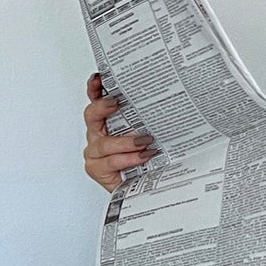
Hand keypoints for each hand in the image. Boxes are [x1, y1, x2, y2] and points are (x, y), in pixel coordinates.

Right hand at [83, 71, 157, 191]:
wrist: (144, 187)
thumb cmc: (147, 158)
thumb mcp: (151, 134)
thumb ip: (153, 120)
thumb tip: (174, 102)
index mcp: (108, 121)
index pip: (97, 100)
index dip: (95, 88)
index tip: (100, 78)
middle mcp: (98, 134)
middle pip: (91, 116)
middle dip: (101, 107)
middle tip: (115, 102)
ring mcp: (95, 152)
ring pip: (103, 143)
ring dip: (125, 141)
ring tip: (144, 140)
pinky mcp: (96, 168)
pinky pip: (110, 161)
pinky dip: (127, 158)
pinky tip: (141, 156)